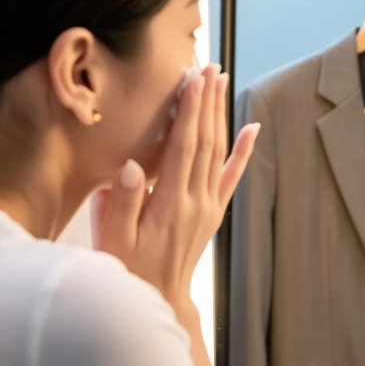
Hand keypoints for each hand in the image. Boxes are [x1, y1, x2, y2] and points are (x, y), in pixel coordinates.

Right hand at [91, 64, 259, 307]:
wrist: (159, 299)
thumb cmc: (129, 269)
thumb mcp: (113, 240)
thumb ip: (123, 202)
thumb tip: (132, 165)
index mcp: (170, 203)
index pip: (183, 147)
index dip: (188, 111)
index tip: (191, 79)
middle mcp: (196, 201)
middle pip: (204, 141)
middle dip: (206, 101)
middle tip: (208, 66)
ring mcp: (208, 205)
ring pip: (218, 152)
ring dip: (220, 115)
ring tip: (221, 81)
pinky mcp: (213, 212)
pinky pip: (231, 176)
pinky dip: (242, 151)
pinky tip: (251, 128)